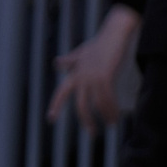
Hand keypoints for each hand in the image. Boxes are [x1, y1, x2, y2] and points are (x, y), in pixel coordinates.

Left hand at [49, 5, 139, 125]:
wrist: (113, 34)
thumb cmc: (100, 42)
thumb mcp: (81, 53)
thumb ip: (70, 61)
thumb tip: (57, 63)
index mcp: (74, 73)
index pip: (61, 93)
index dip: (56, 106)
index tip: (51, 120)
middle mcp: (80, 77)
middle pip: (80, 105)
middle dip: (86, 120)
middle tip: (92, 133)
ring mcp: (92, 77)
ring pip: (96, 104)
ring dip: (104, 116)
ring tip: (111, 124)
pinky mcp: (105, 76)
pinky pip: (108, 98)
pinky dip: (112, 108)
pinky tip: (116, 115)